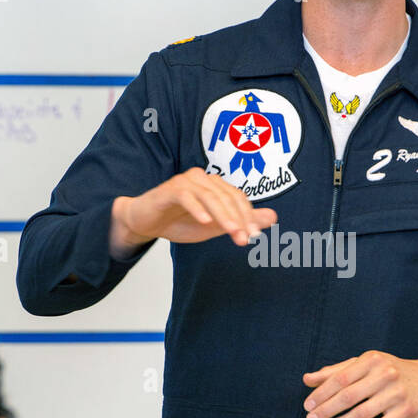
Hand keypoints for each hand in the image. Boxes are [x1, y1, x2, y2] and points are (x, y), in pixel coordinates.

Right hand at [110, 168, 276, 256]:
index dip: (248, 216)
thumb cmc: (178, 221)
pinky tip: (205, 223)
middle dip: (238, 219)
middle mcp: (202, 179)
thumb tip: (273, 218)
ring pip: (210, 197)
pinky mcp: (169, 190)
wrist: (145, 222)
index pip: (238, 198)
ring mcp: (185, 182)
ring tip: (233, 234)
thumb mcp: (215, 226)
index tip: (255, 236)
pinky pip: (186, 197)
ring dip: (223, 217)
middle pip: (226, 198)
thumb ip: (241, 221)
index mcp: (215, 185)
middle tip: (246, 239)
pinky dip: (197, 209)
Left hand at [302, 354, 417, 417]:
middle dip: (326, 410)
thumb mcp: (363, 365)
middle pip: (348, 396)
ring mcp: (396, 394)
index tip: (308, 406)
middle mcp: (385, 375)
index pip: (340, 379)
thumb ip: (335, 372)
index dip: (321, 394)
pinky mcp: (405, 412)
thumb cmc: (388, 372)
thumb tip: (307, 380)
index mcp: (371, 360)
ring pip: (362, 414)